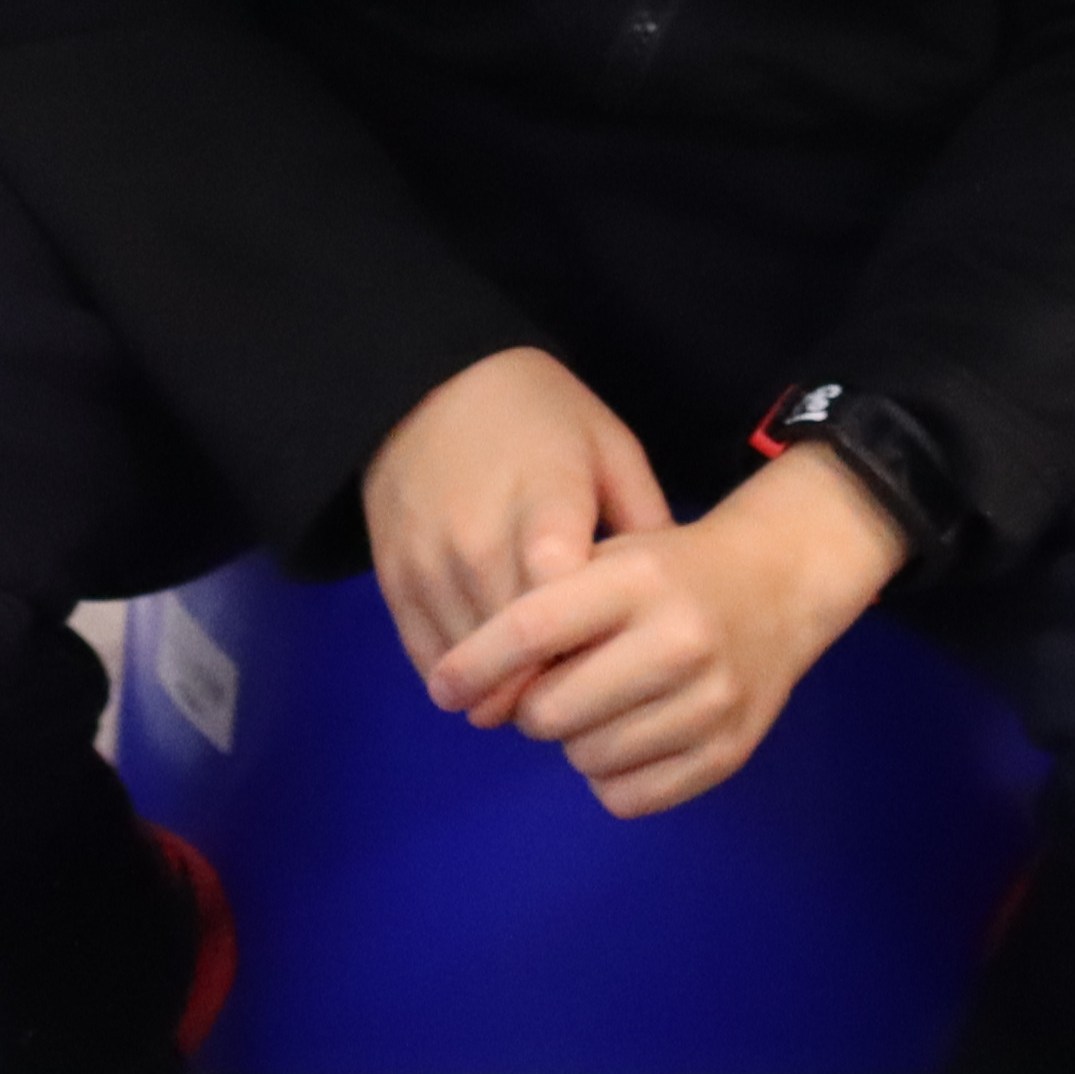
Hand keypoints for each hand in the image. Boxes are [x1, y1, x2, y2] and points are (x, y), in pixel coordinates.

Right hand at [358, 347, 671, 684]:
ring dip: (511, 689)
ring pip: (473, 668)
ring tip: (548, 683)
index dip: (590, 647)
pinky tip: (498, 672)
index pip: (563, 604)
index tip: (615, 661)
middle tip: (590, 687)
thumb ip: (646, 523)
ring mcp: (429, 564)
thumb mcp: (610, 449)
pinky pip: (431, 658)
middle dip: (557, 683)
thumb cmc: (540, 418)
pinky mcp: (393, 580)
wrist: (432, 385)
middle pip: (519, 651)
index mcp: (545, 504)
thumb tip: (681, 600)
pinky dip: (466, 679)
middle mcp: (478, 540)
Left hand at [427, 448, 910, 819]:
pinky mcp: (727, 754)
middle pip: (549, 711)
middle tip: (548, 688)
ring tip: (600, 705)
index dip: (473, 666)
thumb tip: (471, 687)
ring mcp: (710, 702)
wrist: (778, 586)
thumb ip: (545, 606)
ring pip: (586, 760)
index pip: (530, 630)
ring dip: (574, 741)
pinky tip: (629, 735)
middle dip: (529, 708)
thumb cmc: (668, 571)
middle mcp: (678, 640)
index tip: (443, 689)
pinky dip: (611, 777)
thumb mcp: (610, 555)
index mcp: (639, 579)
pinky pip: (628, 798)